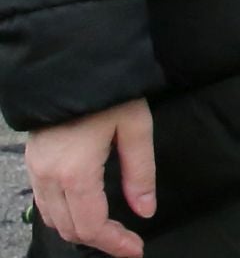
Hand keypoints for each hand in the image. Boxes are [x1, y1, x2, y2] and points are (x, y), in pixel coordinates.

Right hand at [27, 99, 155, 257]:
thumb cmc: (110, 91)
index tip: (135, 250)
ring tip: (110, 230)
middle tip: (127, 242)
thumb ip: (141, 173)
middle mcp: (48, 177)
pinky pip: (44, 201)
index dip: (114, 243)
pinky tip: (86, 209)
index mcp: (75, 173)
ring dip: (80, 229)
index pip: (90, 226)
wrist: (74, 61)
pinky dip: (64, 214)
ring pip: (52, 218)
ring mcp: (35, 168)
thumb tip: (145, 210)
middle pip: (69, 228)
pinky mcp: (32, 159)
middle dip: (99, 240)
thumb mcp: (136, 128)